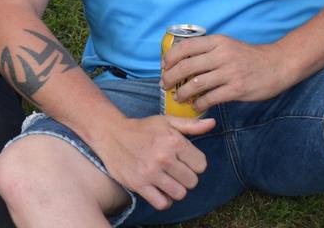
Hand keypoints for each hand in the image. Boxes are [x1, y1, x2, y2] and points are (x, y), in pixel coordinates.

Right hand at [91, 114, 215, 210]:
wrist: (110, 134)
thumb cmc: (141, 129)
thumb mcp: (166, 121)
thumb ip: (191, 125)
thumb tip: (213, 123)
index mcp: (174, 141)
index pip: (201, 165)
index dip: (194, 164)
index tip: (182, 160)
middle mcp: (163, 157)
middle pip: (192, 181)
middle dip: (185, 177)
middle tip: (173, 171)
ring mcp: (150, 172)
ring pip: (180, 194)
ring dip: (175, 189)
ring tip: (166, 180)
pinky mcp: (138, 184)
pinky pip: (162, 203)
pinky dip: (163, 199)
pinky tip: (158, 189)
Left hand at [161, 34, 291, 110]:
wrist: (278, 65)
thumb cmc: (249, 56)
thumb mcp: (227, 45)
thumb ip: (208, 50)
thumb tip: (182, 60)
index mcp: (217, 41)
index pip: (185, 47)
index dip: (170, 58)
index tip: (164, 67)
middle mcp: (222, 55)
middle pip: (186, 66)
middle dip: (170, 78)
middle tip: (165, 85)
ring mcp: (230, 72)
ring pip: (195, 84)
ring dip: (182, 93)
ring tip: (178, 97)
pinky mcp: (237, 89)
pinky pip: (210, 98)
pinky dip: (199, 104)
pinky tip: (196, 106)